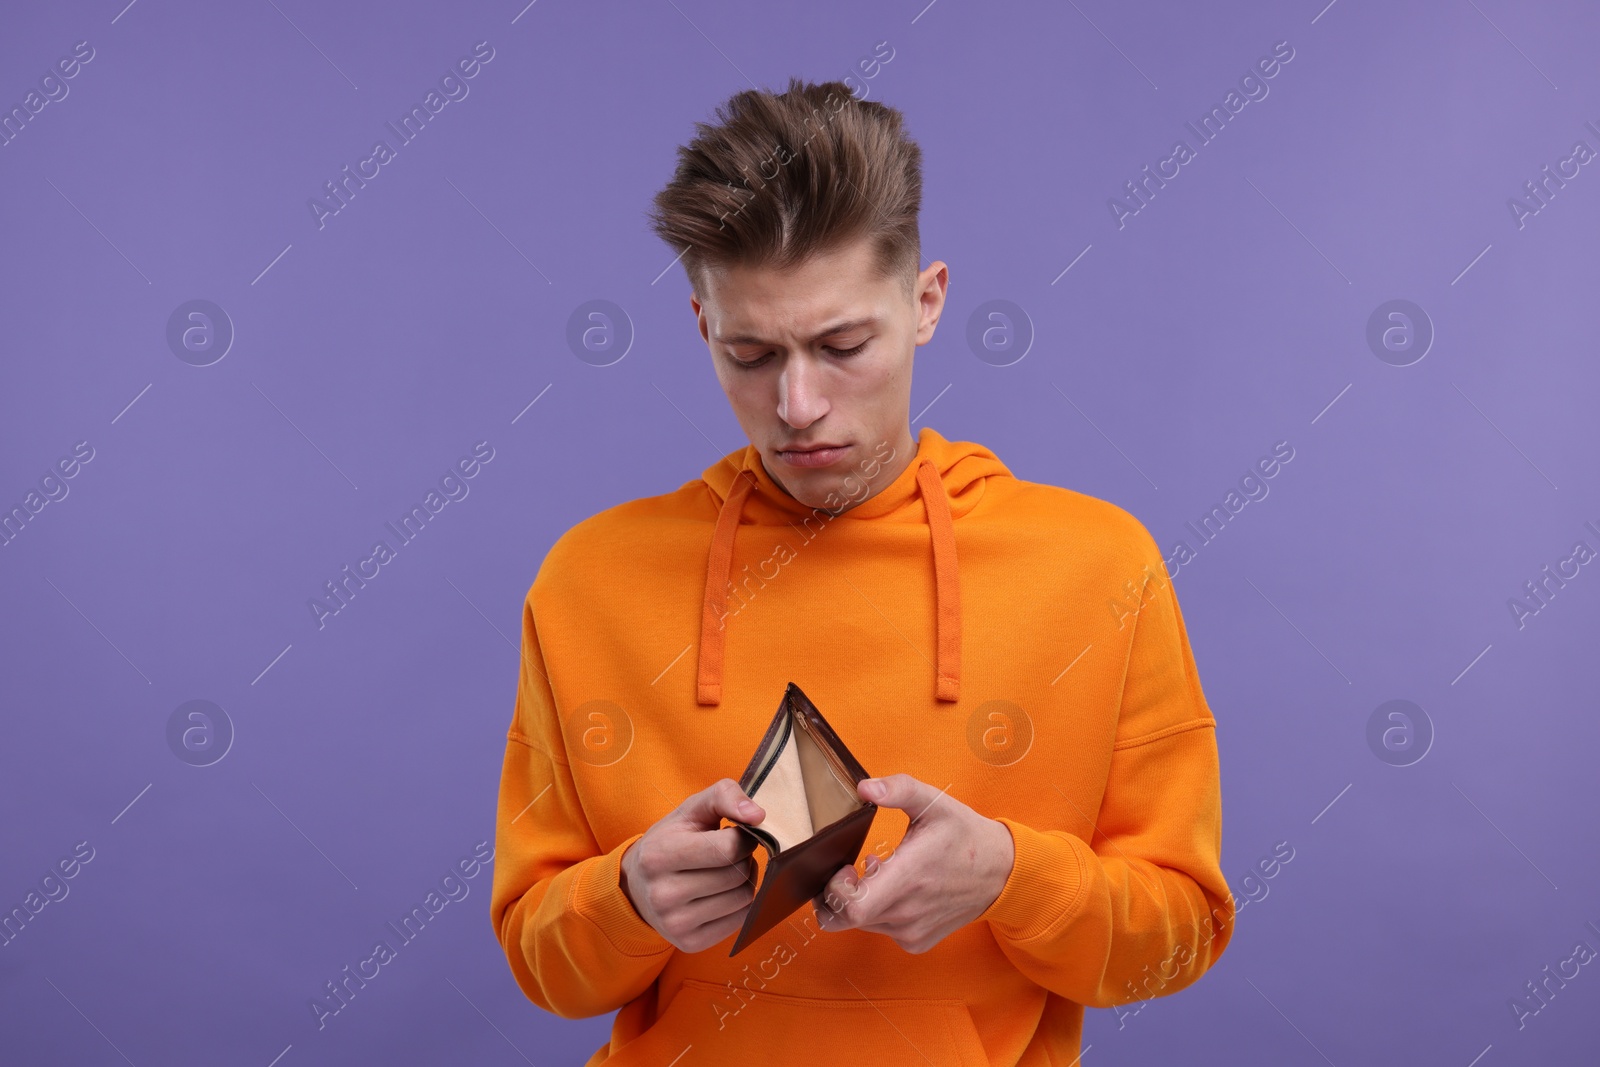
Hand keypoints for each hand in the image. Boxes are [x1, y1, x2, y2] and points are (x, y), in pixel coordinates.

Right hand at [618, 778, 764, 952]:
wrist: (638, 885)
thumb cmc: (671, 840)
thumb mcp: (691, 809)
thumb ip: (725, 795)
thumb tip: (758, 814)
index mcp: (659, 855)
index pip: (728, 848)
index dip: (743, 838)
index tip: (734, 834)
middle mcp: (662, 894)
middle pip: (737, 874)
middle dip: (744, 859)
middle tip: (730, 854)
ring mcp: (674, 923)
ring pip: (743, 897)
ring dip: (745, 880)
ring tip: (726, 872)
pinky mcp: (689, 943)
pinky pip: (741, 920)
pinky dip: (740, 904)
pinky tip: (723, 893)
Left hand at [812, 773, 1014, 953]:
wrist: (1001, 872)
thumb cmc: (964, 835)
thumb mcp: (934, 802)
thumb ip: (898, 790)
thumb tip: (863, 787)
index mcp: (908, 878)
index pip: (851, 907)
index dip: (835, 890)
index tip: (845, 866)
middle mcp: (907, 912)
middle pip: (845, 919)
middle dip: (837, 895)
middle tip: (851, 872)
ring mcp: (912, 932)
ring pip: (863, 925)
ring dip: (861, 901)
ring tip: (883, 873)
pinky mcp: (918, 943)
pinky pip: (882, 931)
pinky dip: (880, 913)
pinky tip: (897, 891)